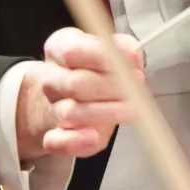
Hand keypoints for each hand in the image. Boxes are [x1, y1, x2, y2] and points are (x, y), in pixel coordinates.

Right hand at [16, 27, 144, 161]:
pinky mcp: (54, 137)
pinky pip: (58, 142)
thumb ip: (122, 47)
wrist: (66, 97)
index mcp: (59, 48)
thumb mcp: (106, 47)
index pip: (73, 51)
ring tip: (133, 109)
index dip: (104, 57)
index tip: (133, 61)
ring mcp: (51, 109)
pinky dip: (76, 141)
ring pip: (72, 112)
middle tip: (137, 88)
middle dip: (111, 87)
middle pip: (76, 83)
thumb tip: (134, 54)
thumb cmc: (92, 69)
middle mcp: (51, 79)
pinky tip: (93, 137)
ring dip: (106, 112)